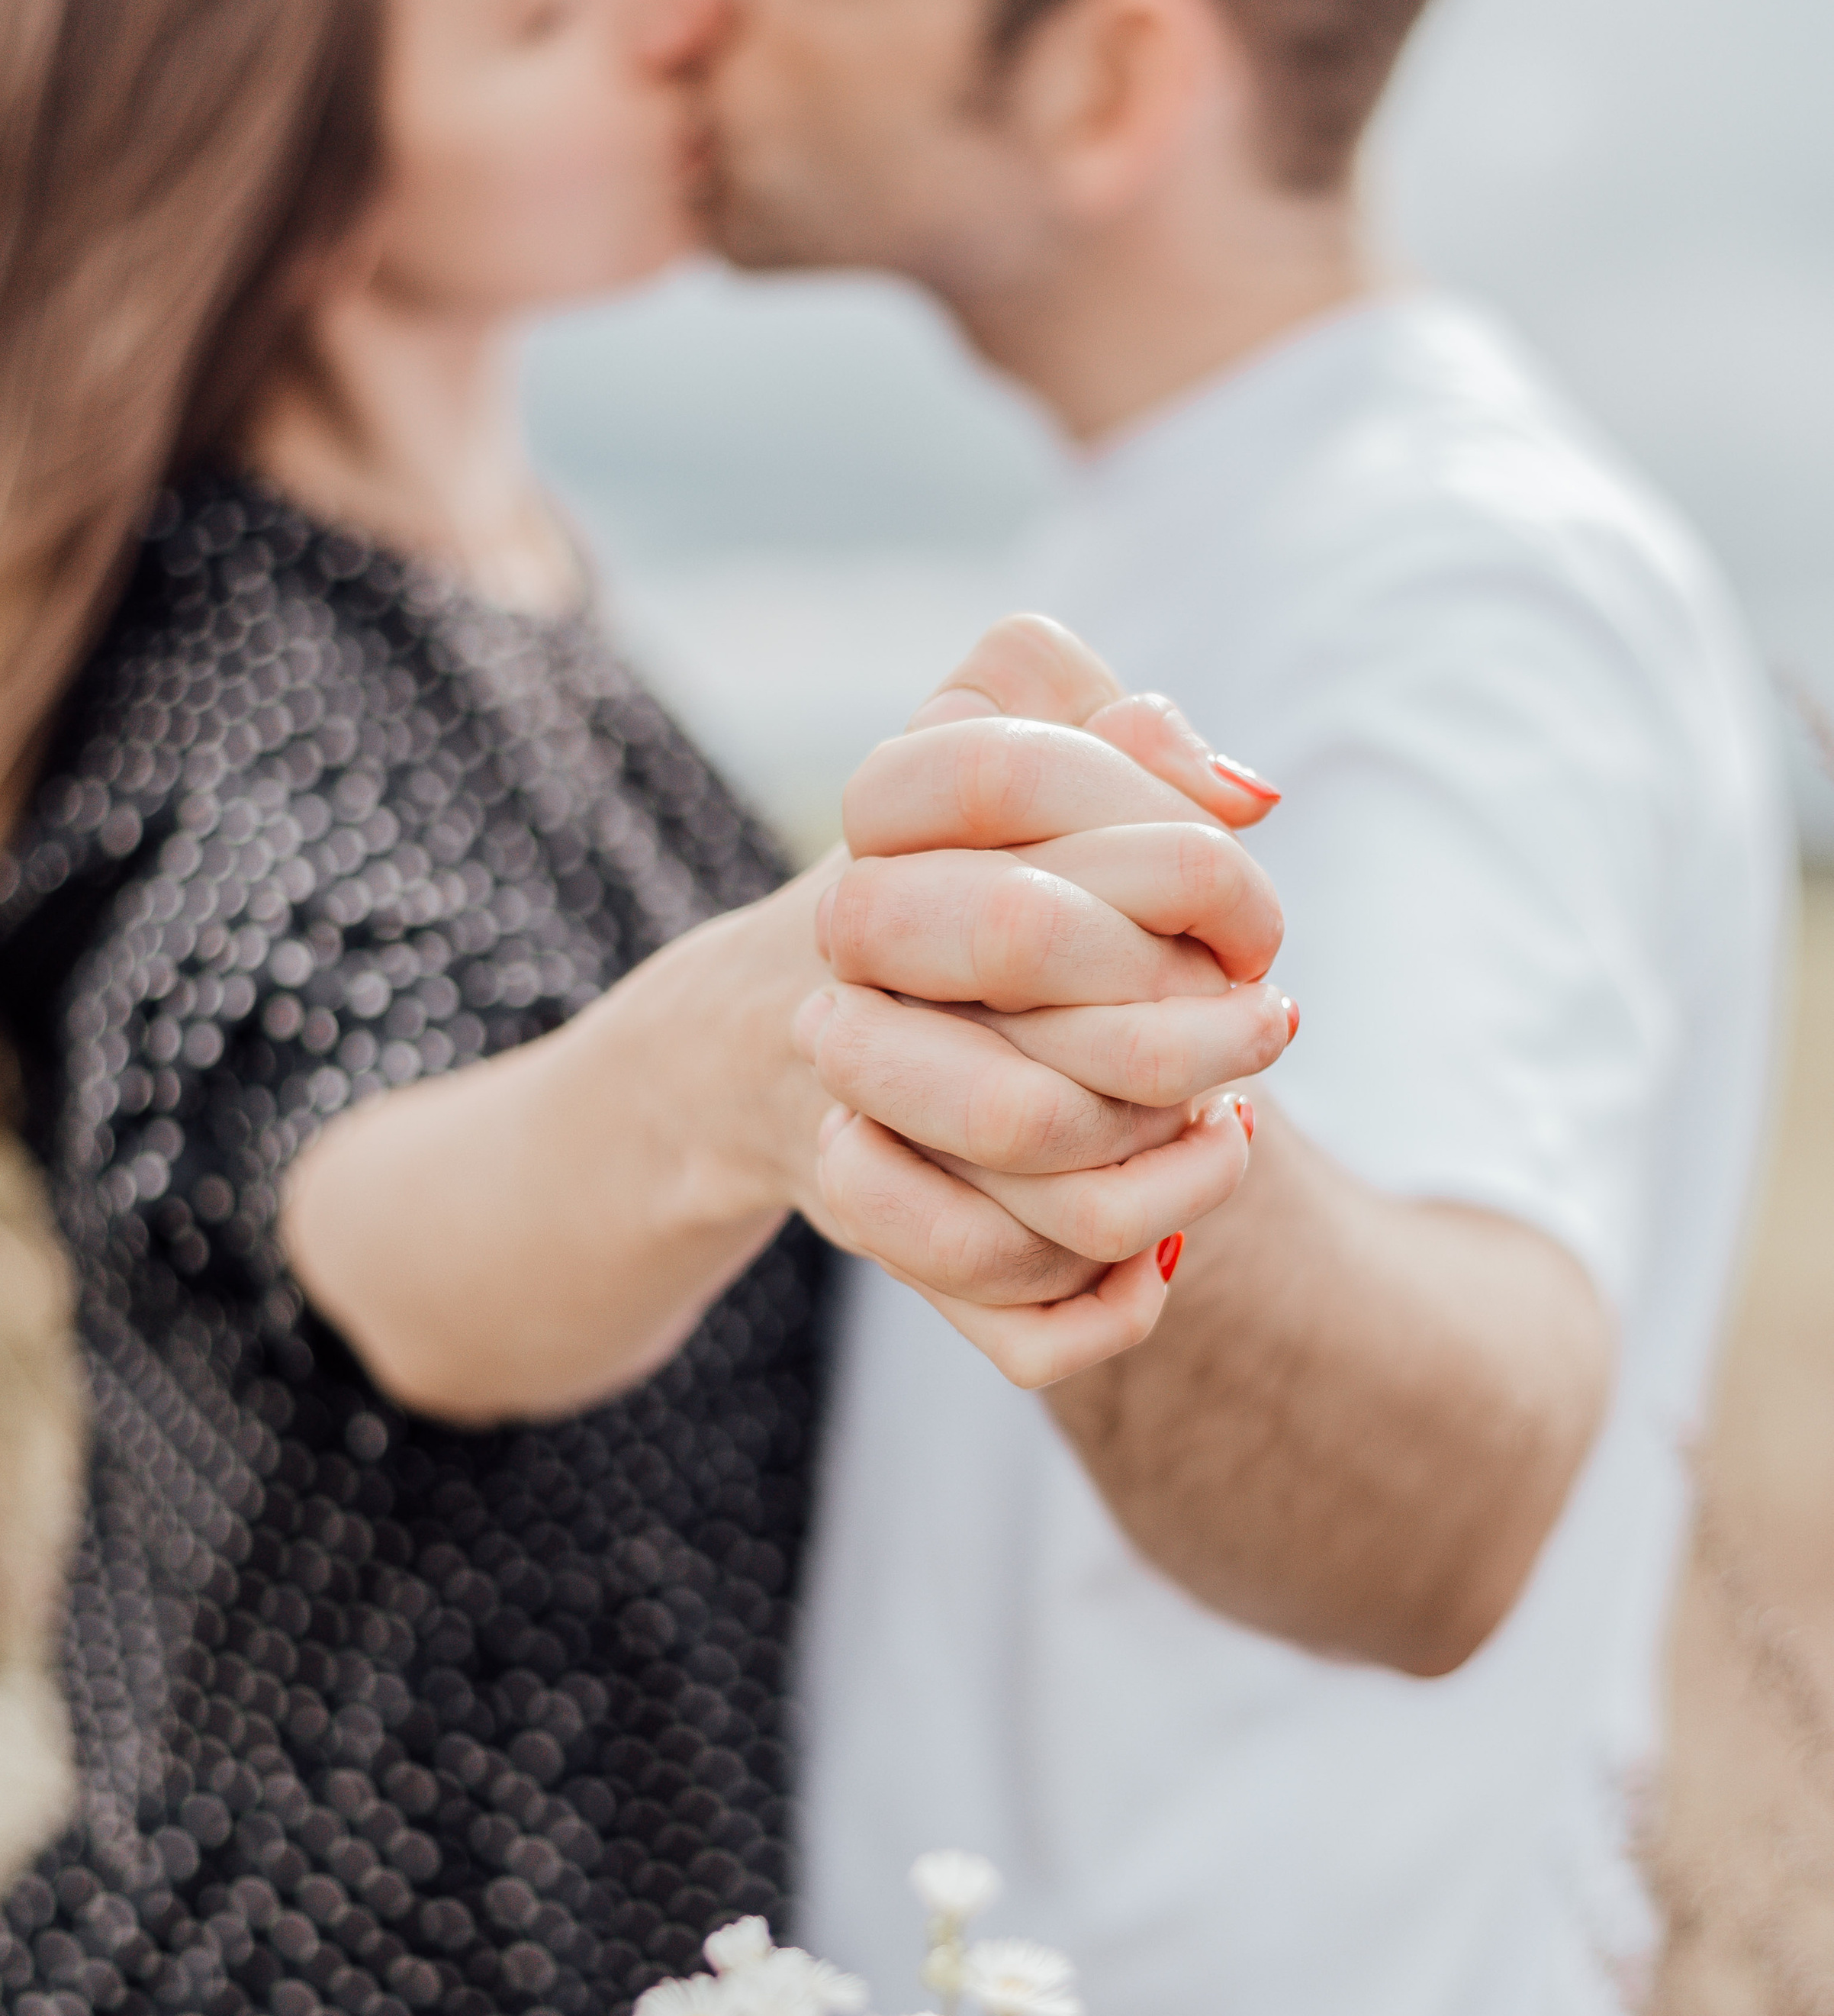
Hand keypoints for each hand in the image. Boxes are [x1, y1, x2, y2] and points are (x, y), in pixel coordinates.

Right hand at [788, 617, 1293, 1384]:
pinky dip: (1110, 1302)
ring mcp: (861, 1124)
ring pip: (1058, 1200)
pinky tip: (1160, 1248)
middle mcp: (858, 985)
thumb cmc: (910, 872)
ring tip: (1228, 1127)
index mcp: (880, 845)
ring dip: (1176, 1174)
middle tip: (1266, 1019)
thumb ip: (1068, 694)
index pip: (1053, 844)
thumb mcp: (961, 741)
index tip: (1248, 918)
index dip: (1196, 873)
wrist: (748, 1039)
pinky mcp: (884, 1236)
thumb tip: (1243, 794)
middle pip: (1052, 1011)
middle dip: (1195, 1033)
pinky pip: (1017, 1321)